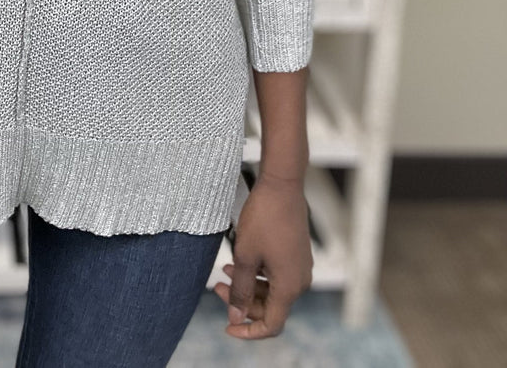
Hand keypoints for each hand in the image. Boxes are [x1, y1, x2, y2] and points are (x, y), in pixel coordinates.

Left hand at [212, 174, 312, 337]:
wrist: (282, 185)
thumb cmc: (263, 218)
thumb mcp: (245, 256)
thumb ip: (240, 290)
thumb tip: (236, 317)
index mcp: (290, 287)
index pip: (271, 325)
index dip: (249, 331)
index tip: (227, 326)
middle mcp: (300, 281)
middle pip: (270, 307)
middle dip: (242, 302)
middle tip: (217, 287)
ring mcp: (300, 267)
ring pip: (272, 290)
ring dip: (247, 286)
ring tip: (223, 271)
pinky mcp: (296, 254)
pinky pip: (277, 275)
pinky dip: (257, 274)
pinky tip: (238, 260)